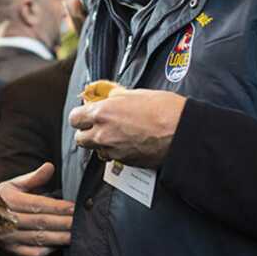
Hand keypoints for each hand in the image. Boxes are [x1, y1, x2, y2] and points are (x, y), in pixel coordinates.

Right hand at [0, 163, 73, 255]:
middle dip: (62, 222)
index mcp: (8, 200)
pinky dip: (46, 250)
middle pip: (40, 222)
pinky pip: (31, 252)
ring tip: (74, 235)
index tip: (73, 207)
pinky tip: (59, 245)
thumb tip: (50, 166)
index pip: (37, 204)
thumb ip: (34, 177)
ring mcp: (7, 237)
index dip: (57, 206)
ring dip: (59, 237)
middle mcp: (6, 219)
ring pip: (38, 238)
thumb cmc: (2, 197)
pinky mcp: (10, 249)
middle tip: (79, 222)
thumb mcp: (14, 184)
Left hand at [69, 88, 185, 167]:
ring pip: (95, 150)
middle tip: (99, 126)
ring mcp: (113, 150)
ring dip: (101, 144)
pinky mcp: (125, 162)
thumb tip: (107, 95)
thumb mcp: (135, 93)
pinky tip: (128, 142)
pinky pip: (112, 157)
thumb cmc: (163, 109)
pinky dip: (115, 151)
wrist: (182, 131)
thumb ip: (115, 96)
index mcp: (102, 113)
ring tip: (116, 135)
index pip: (74, 118)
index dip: (81, 116)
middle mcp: (103, 134)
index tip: (87, 114)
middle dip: (87, 132)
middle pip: (80, 138)